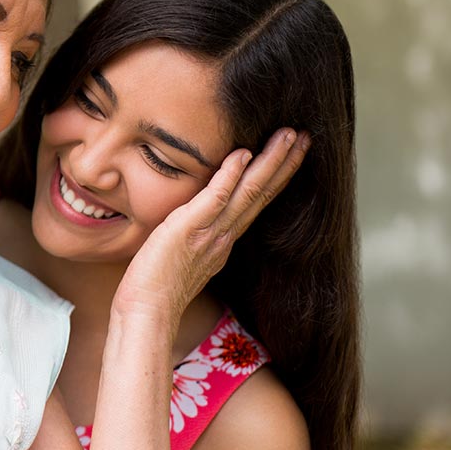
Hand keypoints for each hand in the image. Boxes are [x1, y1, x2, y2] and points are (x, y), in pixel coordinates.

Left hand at [112, 128, 309, 320]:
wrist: (146, 313)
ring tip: (289, 135)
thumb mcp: (184, 256)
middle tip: (305, 136)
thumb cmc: (155, 288)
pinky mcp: (189, 230)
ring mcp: (210, 233)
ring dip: (270, 162)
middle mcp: (224, 235)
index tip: (292, 152)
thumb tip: (192, 221)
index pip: (256, 202)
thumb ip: (195, 236)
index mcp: (223, 240)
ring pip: (249, 192)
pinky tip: (244, 154)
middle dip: (285, 162)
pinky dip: (230, 176)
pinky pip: (215, 199)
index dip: (276, 176)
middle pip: (262, 193)